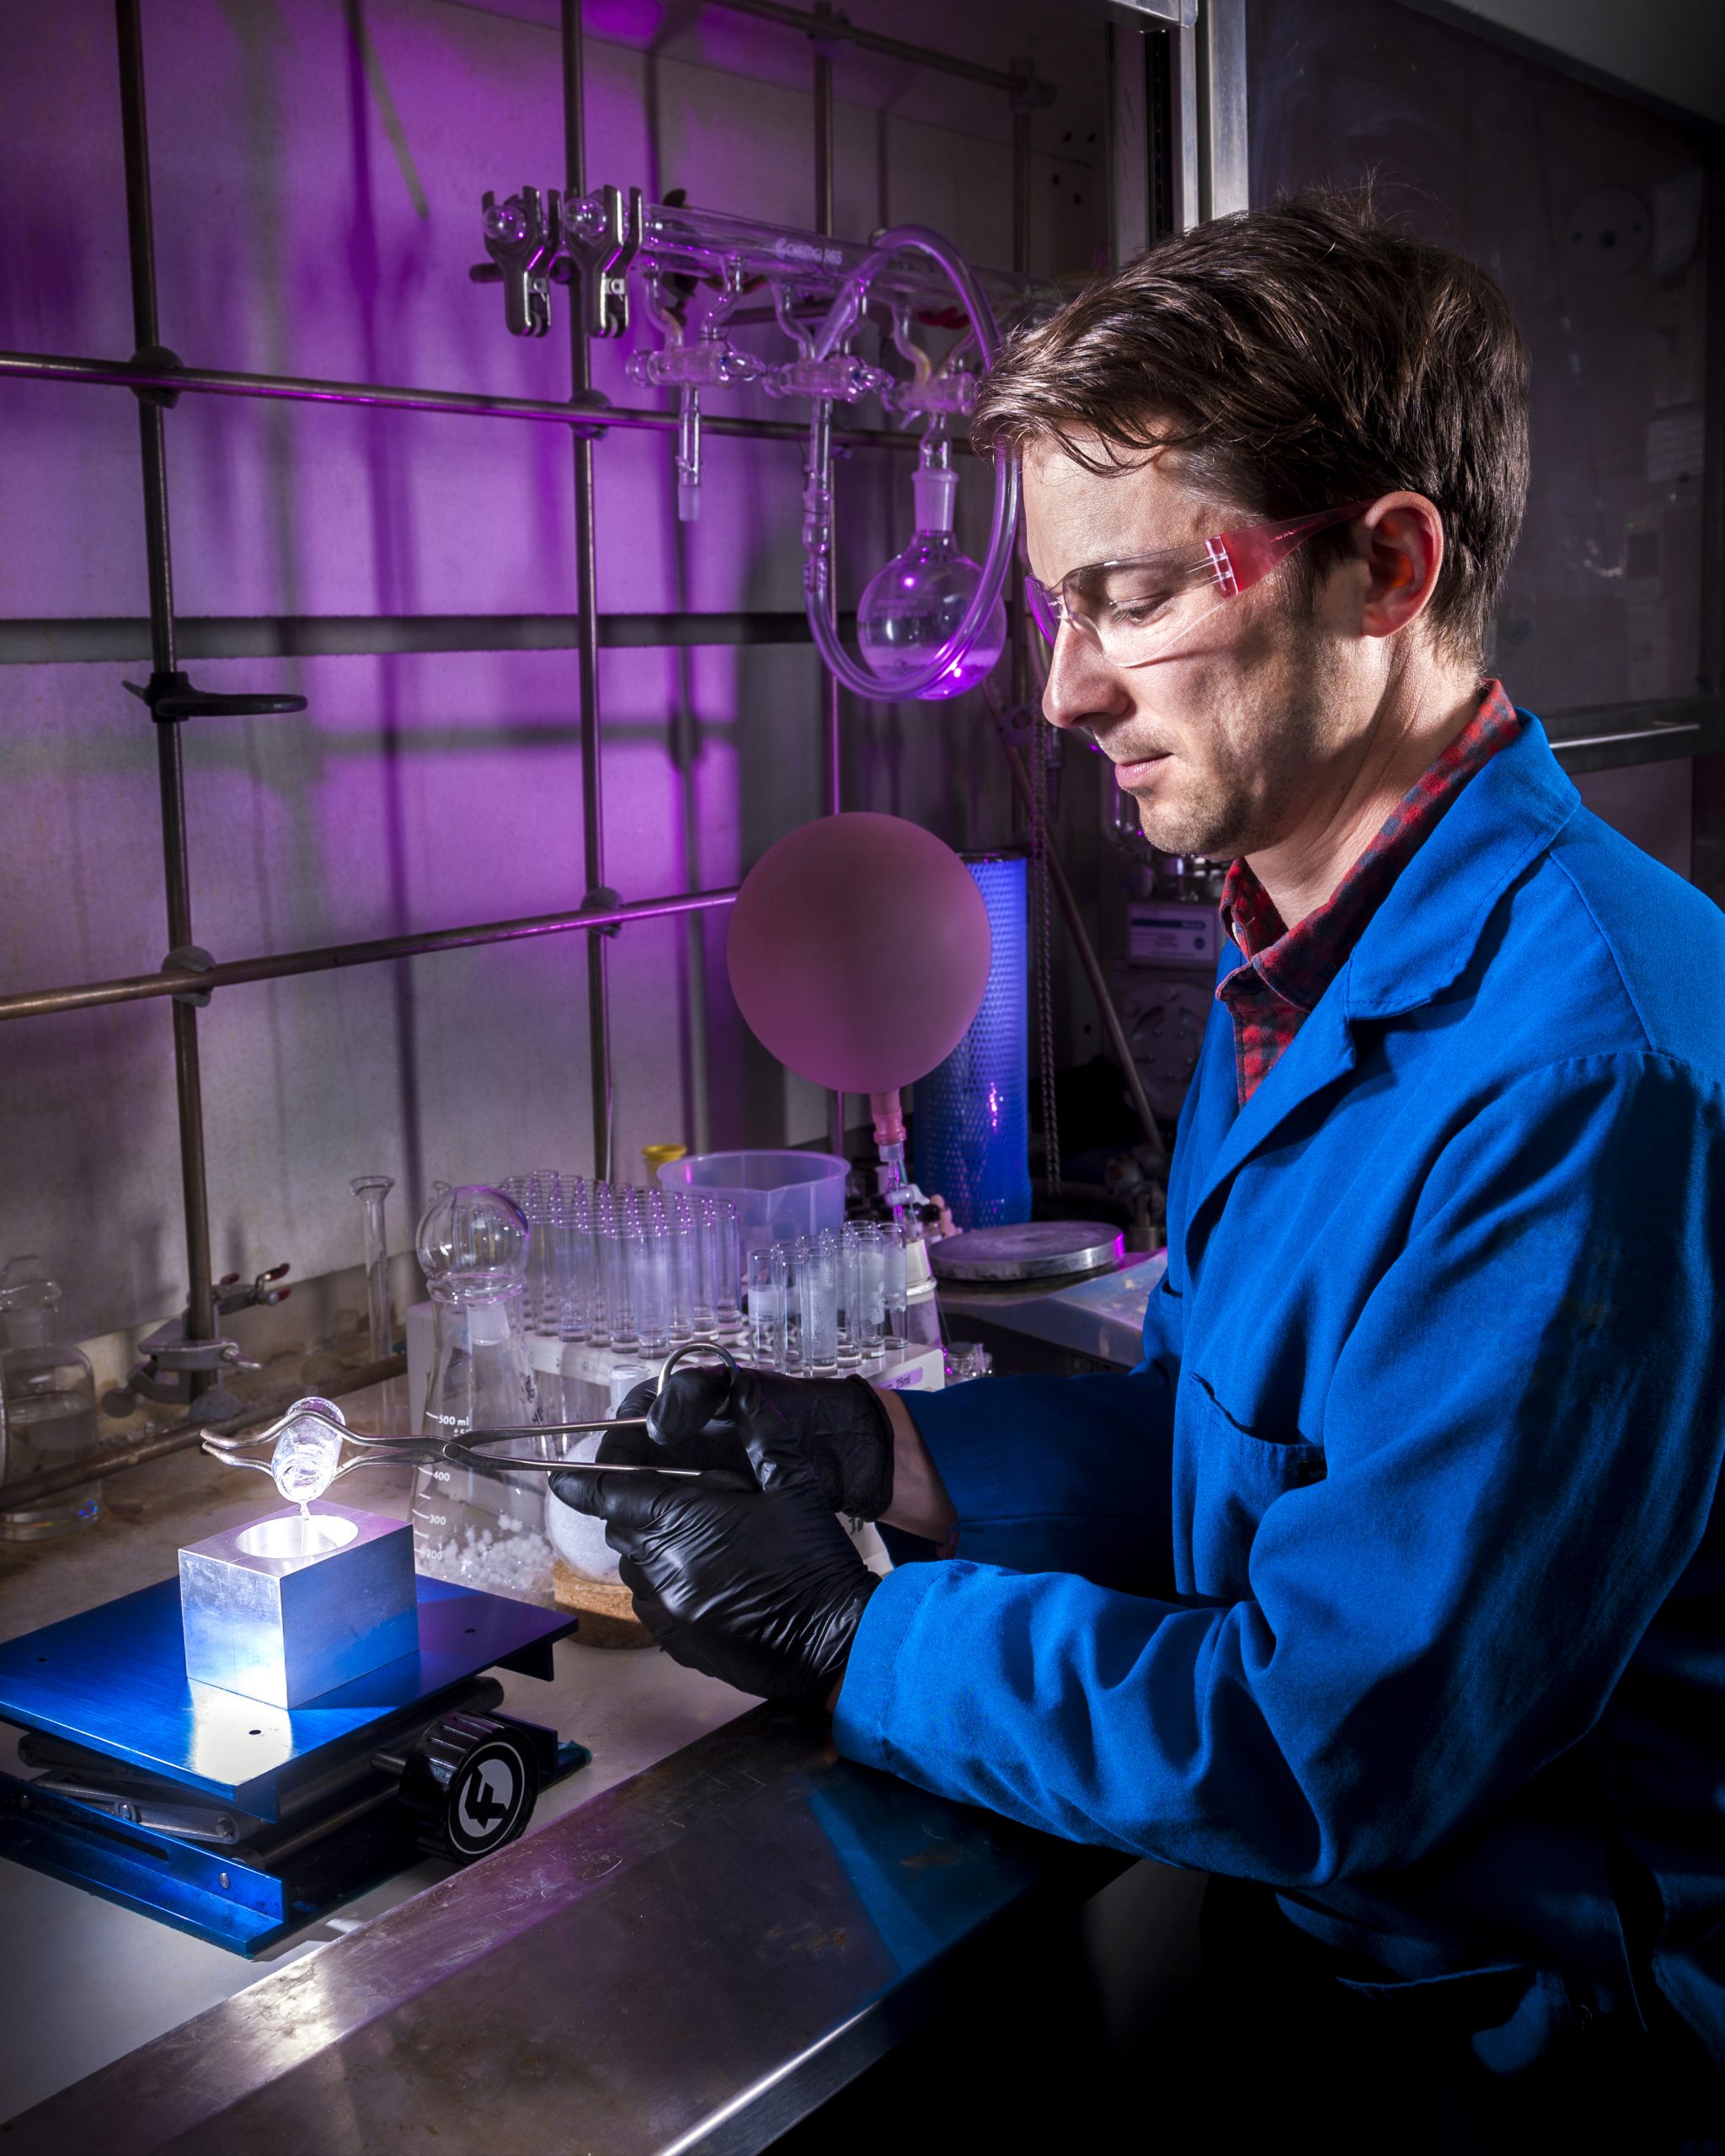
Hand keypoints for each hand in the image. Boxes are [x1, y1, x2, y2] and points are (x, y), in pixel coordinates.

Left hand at [551, 1373, 876, 1709]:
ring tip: (694, 1537)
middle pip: (622, 1528)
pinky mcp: (678, 1643)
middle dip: (634, 1508)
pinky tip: (701, 1575)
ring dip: (651, 1546)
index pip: (613, 1494)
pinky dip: (663, 1583)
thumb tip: (739, 1387)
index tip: (562, 1476)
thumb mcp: (795, 1484)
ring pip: (634, 1567)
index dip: (585, 1482)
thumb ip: (760, 1432)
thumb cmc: (816, 1560)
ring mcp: (669, 1611)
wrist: (837, 1642)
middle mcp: (665, 1567)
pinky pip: (650, 1604)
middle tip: (666, 1495)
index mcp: (686, 1522)